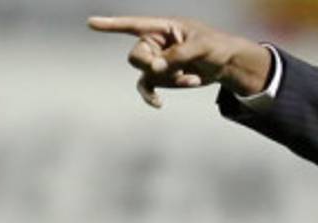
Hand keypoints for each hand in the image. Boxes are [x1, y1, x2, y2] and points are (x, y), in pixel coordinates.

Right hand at [88, 15, 271, 107]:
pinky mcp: (162, 77)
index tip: (91, 23)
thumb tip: (154, 68)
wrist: (227, 64)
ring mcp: (156, 61)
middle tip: (175, 68)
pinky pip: (148, 87)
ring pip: (146, 75)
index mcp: (162, 27)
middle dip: (153, 66)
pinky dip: (152, 96)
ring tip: (191, 78)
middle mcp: (154, 43)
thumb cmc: (216, 46)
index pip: (132, 25)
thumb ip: (177, 55)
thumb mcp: (202, 46)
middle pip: (136, 56)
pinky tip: (158, 104)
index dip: (111, 25)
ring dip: (169, 81)